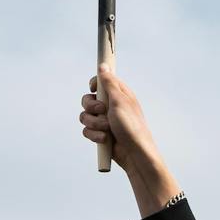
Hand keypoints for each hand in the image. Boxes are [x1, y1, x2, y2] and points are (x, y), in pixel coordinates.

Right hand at [80, 68, 181, 213]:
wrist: (134, 154)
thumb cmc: (131, 126)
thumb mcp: (119, 101)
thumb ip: (109, 83)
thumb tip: (103, 65)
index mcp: (118, 94)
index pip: (101, 81)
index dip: (95, 84)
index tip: (94, 88)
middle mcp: (110, 106)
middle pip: (87, 99)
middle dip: (91, 107)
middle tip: (102, 111)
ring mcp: (104, 120)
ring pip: (85, 116)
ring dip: (94, 123)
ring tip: (106, 130)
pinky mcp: (100, 133)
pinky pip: (87, 130)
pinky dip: (94, 135)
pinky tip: (104, 139)